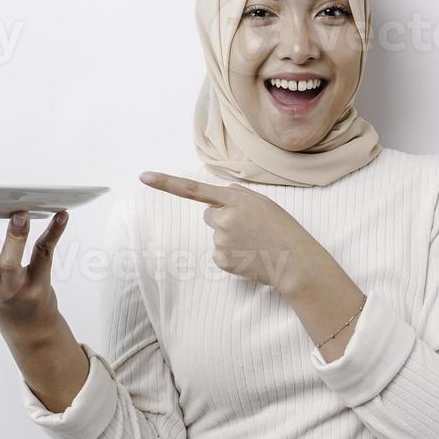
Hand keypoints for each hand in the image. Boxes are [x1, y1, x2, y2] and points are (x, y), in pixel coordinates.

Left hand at [139, 171, 322, 293]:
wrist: (295, 261)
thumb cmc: (282, 228)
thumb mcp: (263, 202)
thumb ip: (237, 195)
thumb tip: (219, 197)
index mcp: (234, 199)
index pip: (193, 189)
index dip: (166, 183)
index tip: (143, 177)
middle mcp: (224, 219)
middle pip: (209, 214)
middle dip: (224, 218)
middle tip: (249, 227)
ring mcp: (221, 241)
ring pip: (216, 234)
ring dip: (231, 237)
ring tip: (254, 242)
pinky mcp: (222, 260)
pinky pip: (219, 253)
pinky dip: (232, 254)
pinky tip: (250, 255)